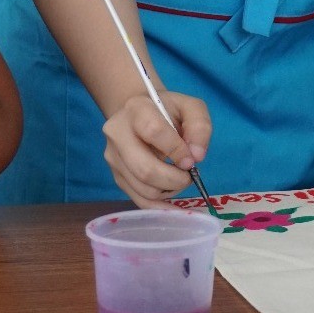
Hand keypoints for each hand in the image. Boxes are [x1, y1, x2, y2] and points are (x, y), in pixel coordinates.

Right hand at [101, 91, 211, 208]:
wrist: (140, 114)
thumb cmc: (169, 110)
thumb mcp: (190, 107)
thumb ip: (199, 126)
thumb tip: (197, 156)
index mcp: (136, 109)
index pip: (154, 131)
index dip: (177, 150)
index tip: (191, 159)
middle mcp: (117, 134)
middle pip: (144, 168)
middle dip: (174, 179)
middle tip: (188, 176)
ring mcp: (114, 158)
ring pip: (142, 188)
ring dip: (169, 190)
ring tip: (180, 179)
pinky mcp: (117, 177)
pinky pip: (138, 199)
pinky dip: (159, 206)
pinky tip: (173, 205)